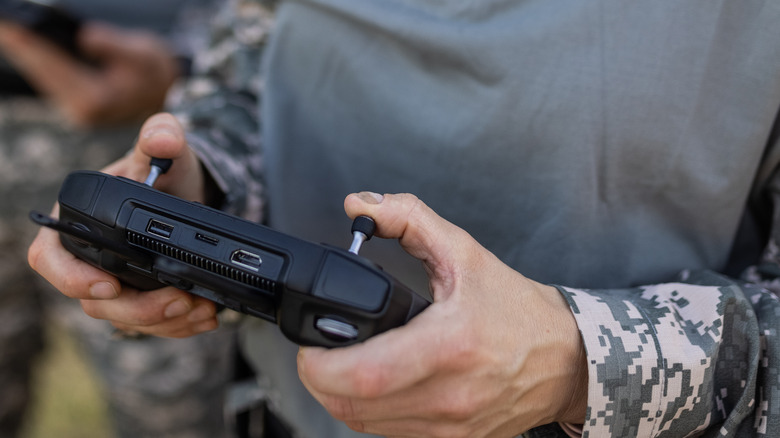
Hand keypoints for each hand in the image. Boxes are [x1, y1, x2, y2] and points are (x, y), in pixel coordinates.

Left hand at [0, 20, 178, 125]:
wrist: (170, 93)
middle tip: (3, 23)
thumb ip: (114, 45)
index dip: (28, 42)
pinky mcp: (76, 103)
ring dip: (24, 50)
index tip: (10, 26)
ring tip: (8, 29)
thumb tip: (85, 36)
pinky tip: (24, 43)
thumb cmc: (157, 72)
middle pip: (40, 70)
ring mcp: (77, 109)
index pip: (53, 64)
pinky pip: (49, 78)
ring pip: (41, 75)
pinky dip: (36, 57)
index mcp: (96, 99)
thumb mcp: (142, 53)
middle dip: (20, 45)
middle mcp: (82, 110)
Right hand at [27, 113, 218, 336]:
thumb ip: (162, 135)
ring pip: (125, 320)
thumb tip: (162, 138)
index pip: (51, 257)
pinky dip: (179, 325)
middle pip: (94, 302)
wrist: (191, 193)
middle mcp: (88, 257)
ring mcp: (114, 282)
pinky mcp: (141, 299)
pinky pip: (151, 324)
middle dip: (139, 310)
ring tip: (202, 309)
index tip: (109, 286)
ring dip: (165, 322)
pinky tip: (206, 317)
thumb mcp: (166, 148)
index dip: (72, 278)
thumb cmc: (165, 170)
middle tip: (179, 300)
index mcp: (77, 221)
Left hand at [298, 193, 588, 436]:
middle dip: (318, 379)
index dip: (320, 363)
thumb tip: (360, 204)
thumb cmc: (517, 309)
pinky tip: (374, 384)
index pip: (364, 374)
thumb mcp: (464, 253)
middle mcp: (449, 395)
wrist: (564, 359)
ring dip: (338, 395)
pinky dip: (368, 410)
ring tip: (341, 362)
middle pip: (352, 405)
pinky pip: (389, 433)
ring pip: (363, 424)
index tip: (310, 341)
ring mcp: (450, 426)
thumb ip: (409, 219)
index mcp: (450, 345)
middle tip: (318, 349)